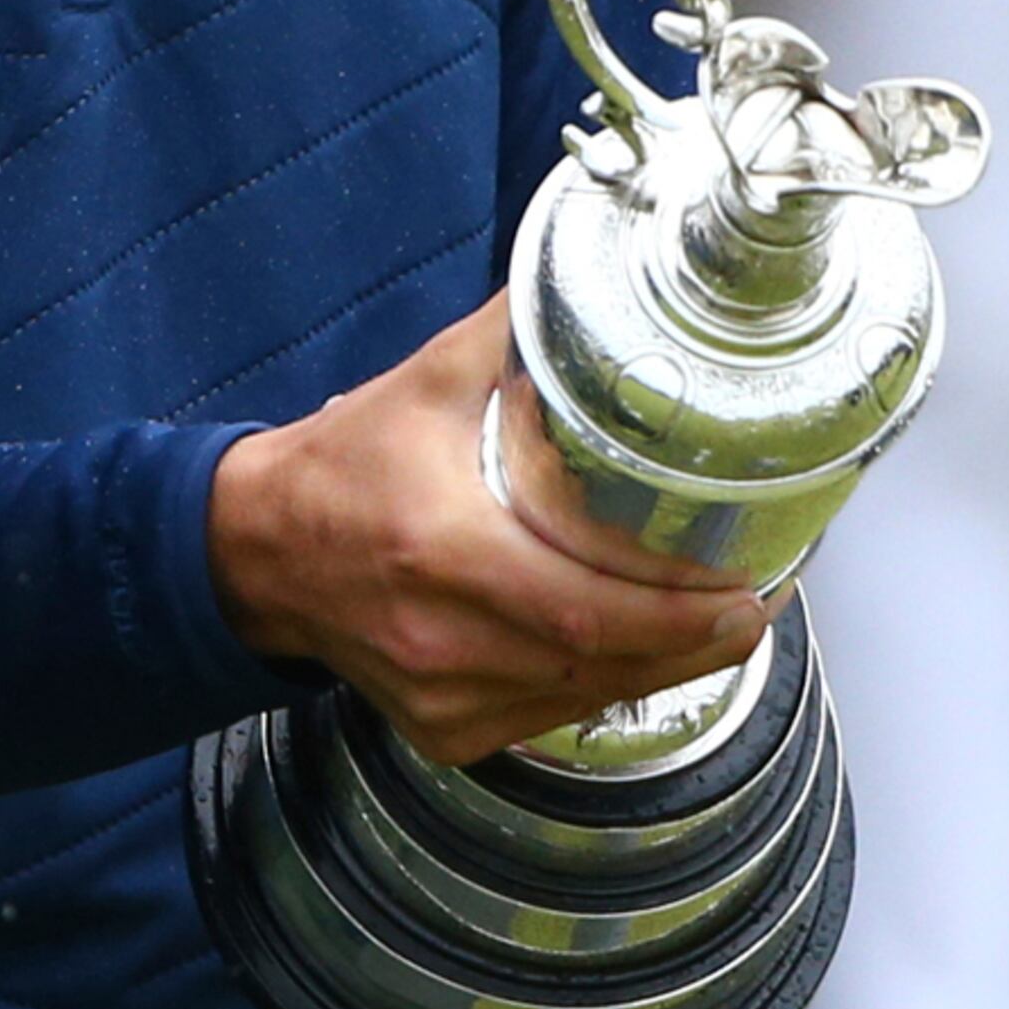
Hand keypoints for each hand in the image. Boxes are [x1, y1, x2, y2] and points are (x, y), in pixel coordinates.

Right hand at [204, 296, 766, 763]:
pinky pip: (548, 717)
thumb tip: (596, 279)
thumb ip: (517, 334)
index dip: (678, 613)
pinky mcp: (439, 730)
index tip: (747, 589)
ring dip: (661, 668)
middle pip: (601, 661)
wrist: (257, 548)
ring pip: (584, 696)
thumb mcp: (426, 380)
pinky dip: (599, 687)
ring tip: (712, 625)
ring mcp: (440, 696)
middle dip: (696, 640)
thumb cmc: (346, 463)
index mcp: (439, 547)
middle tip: (751, 605)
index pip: (586, 607)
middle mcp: (440, 636)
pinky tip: (630, 655)